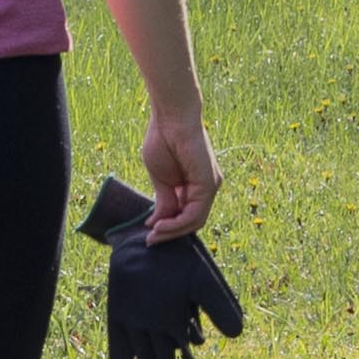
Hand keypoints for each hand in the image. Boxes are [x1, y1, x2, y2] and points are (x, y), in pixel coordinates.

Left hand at [85, 178, 248, 358]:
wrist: (148, 234)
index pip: (187, 358)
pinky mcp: (119, 311)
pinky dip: (121, 357)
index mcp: (179, 322)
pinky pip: (119, 339)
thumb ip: (219, 306)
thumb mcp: (203, 281)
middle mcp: (158, 326)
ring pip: (144, 356)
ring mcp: (137, 321)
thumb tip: (237, 334)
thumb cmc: (179, 257)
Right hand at [135, 104, 216, 236]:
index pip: (186, 216)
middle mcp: (207, 188)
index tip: (149, 233)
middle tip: (150, 240)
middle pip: (192, 221)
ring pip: (195, 220)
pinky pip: (196, 212)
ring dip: (173, 231)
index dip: (168, 228)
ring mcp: (210, 186)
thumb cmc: (163, 141)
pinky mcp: (208, 184)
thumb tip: (157, 224)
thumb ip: (164, 202)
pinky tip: (161, 225)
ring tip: (153, 233)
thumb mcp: (161, 180)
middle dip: (170, 233)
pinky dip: (178, 222)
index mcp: (195, 186)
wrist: (169, 118)